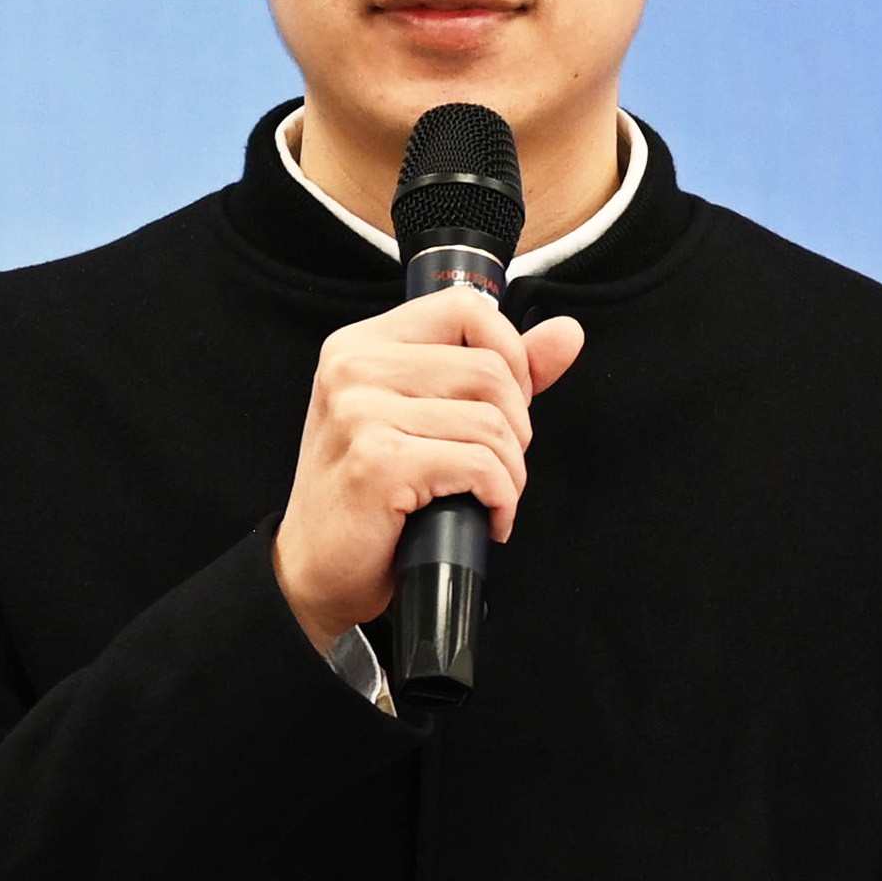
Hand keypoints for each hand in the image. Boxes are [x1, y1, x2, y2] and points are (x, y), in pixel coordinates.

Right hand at [277, 284, 585, 653]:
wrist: (316, 572)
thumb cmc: (368, 496)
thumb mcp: (423, 416)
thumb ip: (496, 369)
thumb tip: (566, 334)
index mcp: (362, 345)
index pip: (465, 308)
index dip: (510, 354)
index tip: (509, 403)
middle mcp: (353, 368)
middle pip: (489, 370)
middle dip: (516, 427)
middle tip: (497, 466)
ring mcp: (361, 413)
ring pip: (492, 423)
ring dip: (511, 473)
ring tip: (491, 497)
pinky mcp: (378, 462)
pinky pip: (480, 466)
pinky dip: (501, 499)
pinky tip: (487, 519)